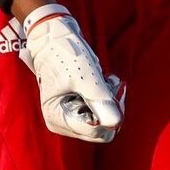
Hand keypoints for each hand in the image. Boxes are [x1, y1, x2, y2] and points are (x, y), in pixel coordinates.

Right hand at [16, 3, 123, 143]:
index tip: (112, 89)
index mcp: (58, 119)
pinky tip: (102, 81)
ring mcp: (69, 117)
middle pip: (101, 130)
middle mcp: (62, 123)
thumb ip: (101, 101)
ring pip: (104, 121)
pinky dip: (105, 97)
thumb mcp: (85, 77)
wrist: (53, 38)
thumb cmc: (65, 55)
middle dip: (110, 107)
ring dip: (109, 99)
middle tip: (111, 83)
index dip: (110, 112)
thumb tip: (115, 123)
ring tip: (105, 79)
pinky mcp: (77, 110)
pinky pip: (100, 113)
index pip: (96, 131)